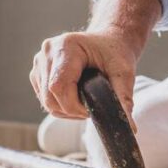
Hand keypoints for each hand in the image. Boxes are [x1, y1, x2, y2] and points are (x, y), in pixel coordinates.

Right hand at [29, 0, 162, 133]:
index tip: (92, 110)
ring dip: (66, 110)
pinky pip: (44, 99)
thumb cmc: (116, 53)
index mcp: (66, 46)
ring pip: (46, 101)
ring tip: (86, 100)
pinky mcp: (38, 72)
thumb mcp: (124, 73)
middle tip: (92, 108)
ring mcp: (40, 62)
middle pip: (49, 97)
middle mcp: (48, 52)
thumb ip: (123, 98)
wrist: (109, 41)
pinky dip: (60, 105)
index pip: (58, 87)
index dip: (74, 106)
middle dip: (71, 110)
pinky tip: (77, 97)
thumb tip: (129, 127)